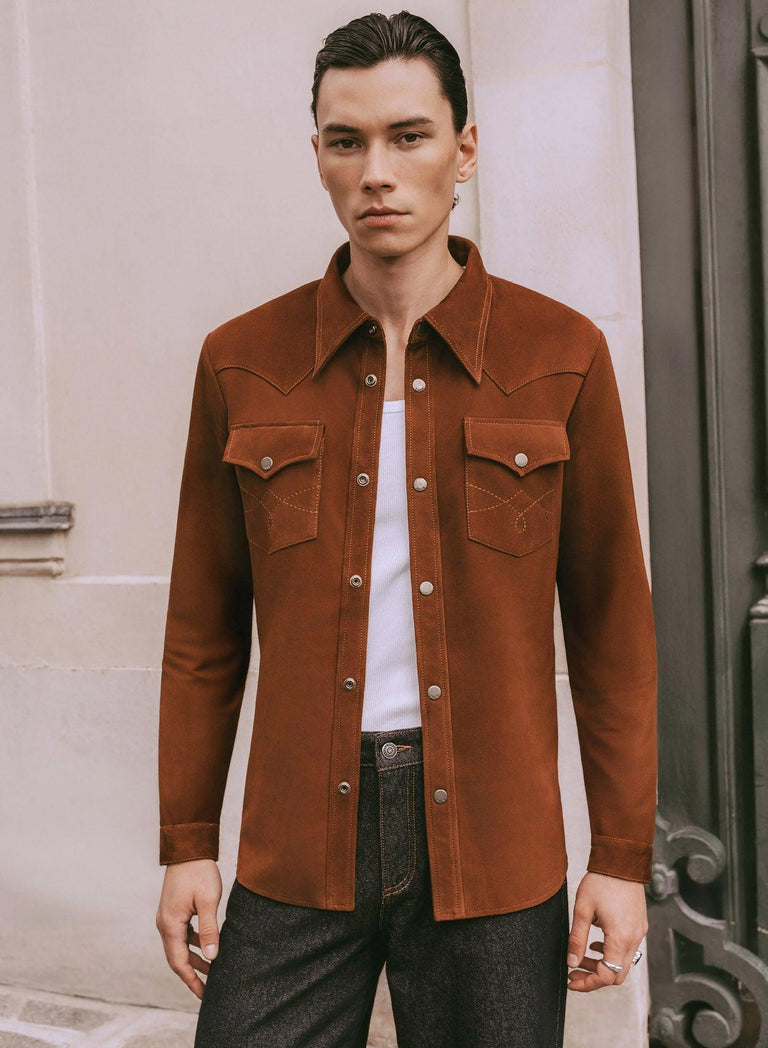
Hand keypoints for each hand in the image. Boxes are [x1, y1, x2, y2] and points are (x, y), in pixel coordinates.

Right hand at [155, 858, 222, 998]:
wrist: (188, 848)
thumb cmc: (199, 872)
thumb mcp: (208, 901)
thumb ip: (209, 930)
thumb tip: (211, 958)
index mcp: (170, 925)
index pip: (179, 962)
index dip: (191, 980)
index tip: (203, 995)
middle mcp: (164, 923)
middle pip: (176, 957)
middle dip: (191, 974)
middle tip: (208, 989)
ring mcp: (167, 916)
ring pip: (179, 946)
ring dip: (193, 958)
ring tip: (212, 969)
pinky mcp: (173, 910)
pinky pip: (181, 934)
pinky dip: (192, 943)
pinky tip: (206, 945)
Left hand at [566, 871, 647, 991]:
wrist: (621, 861)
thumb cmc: (601, 882)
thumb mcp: (582, 910)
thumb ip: (577, 938)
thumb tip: (571, 963)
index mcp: (620, 938)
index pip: (607, 975)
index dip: (588, 983)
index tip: (571, 980)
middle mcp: (634, 939)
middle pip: (617, 975)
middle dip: (595, 977)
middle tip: (575, 971)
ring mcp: (639, 933)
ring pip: (622, 963)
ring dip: (602, 964)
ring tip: (581, 956)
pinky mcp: (639, 926)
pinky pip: (627, 950)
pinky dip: (611, 953)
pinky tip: (596, 943)